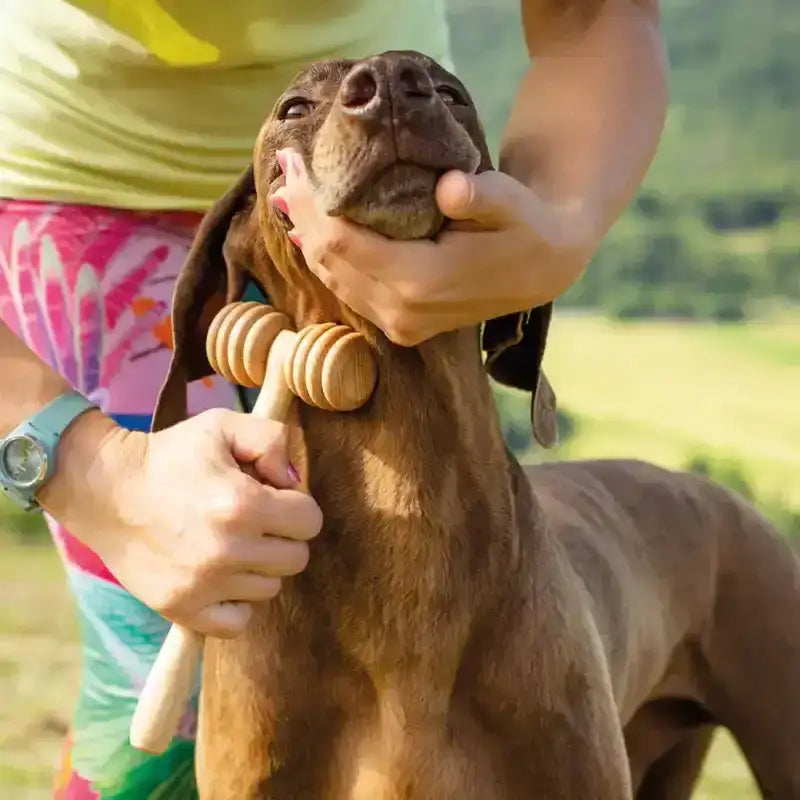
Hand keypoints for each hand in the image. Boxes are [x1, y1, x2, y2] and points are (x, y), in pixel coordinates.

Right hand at [39, 408, 321, 636]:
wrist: (104, 489)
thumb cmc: (169, 454)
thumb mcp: (223, 426)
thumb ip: (272, 440)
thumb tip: (293, 482)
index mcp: (243, 504)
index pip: (310, 521)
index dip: (296, 505)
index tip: (272, 497)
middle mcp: (227, 549)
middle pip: (296, 557)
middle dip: (282, 536)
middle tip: (253, 521)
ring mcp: (203, 584)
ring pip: (270, 588)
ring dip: (259, 567)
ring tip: (230, 543)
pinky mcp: (181, 609)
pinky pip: (238, 623)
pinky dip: (236, 604)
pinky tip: (221, 576)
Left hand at [270, 148, 592, 345]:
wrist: (543, 268)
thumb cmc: (525, 225)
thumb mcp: (512, 202)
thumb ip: (481, 197)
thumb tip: (450, 189)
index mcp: (422, 282)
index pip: (341, 241)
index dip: (310, 202)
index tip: (292, 161)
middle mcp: (402, 312)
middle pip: (328, 262)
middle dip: (301, 215)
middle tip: (286, 170)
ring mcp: (400, 326)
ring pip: (333, 281)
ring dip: (309, 238)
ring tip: (291, 195)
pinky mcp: (401, 327)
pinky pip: (349, 293)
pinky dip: (328, 261)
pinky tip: (314, 232)